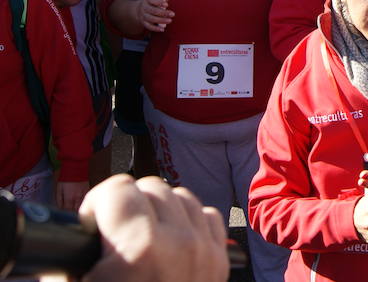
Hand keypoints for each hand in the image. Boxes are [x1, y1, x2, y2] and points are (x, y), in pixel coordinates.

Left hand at [56, 180, 88, 209]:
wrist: (76, 168)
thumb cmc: (65, 178)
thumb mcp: (59, 188)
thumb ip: (59, 199)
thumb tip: (60, 206)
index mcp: (69, 198)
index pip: (67, 209)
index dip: (64, 211)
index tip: (63, 210)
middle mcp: (77, 198)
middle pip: (75, 209)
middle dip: (71, 210)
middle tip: (68, 208)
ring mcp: (83, 194)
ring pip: (81, 205)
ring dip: (77, 206)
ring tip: (74, 205)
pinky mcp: (87, 190)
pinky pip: (85, 199)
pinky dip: (82, 201)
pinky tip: (79, 199)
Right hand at [79, 175, 227, 281]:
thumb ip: (67, 254)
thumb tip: (66, 231)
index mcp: (140, 247)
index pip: (118, 187)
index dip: (97, 203)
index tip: (91, 225)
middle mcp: (179, 242)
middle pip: (151, 186)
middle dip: (128, 205)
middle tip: (114, 235)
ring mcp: (205, 250)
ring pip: (181, 195)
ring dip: (160, 209)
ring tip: (143, 237)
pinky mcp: (220, 260)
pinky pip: (206, 215)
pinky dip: (188, 222)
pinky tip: (171, 242)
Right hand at [138, 0, 172, 32]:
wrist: (140, 9)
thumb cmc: (153, 2)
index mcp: (148, 0)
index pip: (152, 0)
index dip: (159, 2)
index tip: (167, 5)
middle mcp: (144, 7)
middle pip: (153, 11)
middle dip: (163, 13)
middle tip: (172, 14)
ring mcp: (144, 16)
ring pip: (152, 19)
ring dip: (161, 20)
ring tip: (170, 20)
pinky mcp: (144, 23)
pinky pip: (149, 26)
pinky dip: (156, 28)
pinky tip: (162, 29)